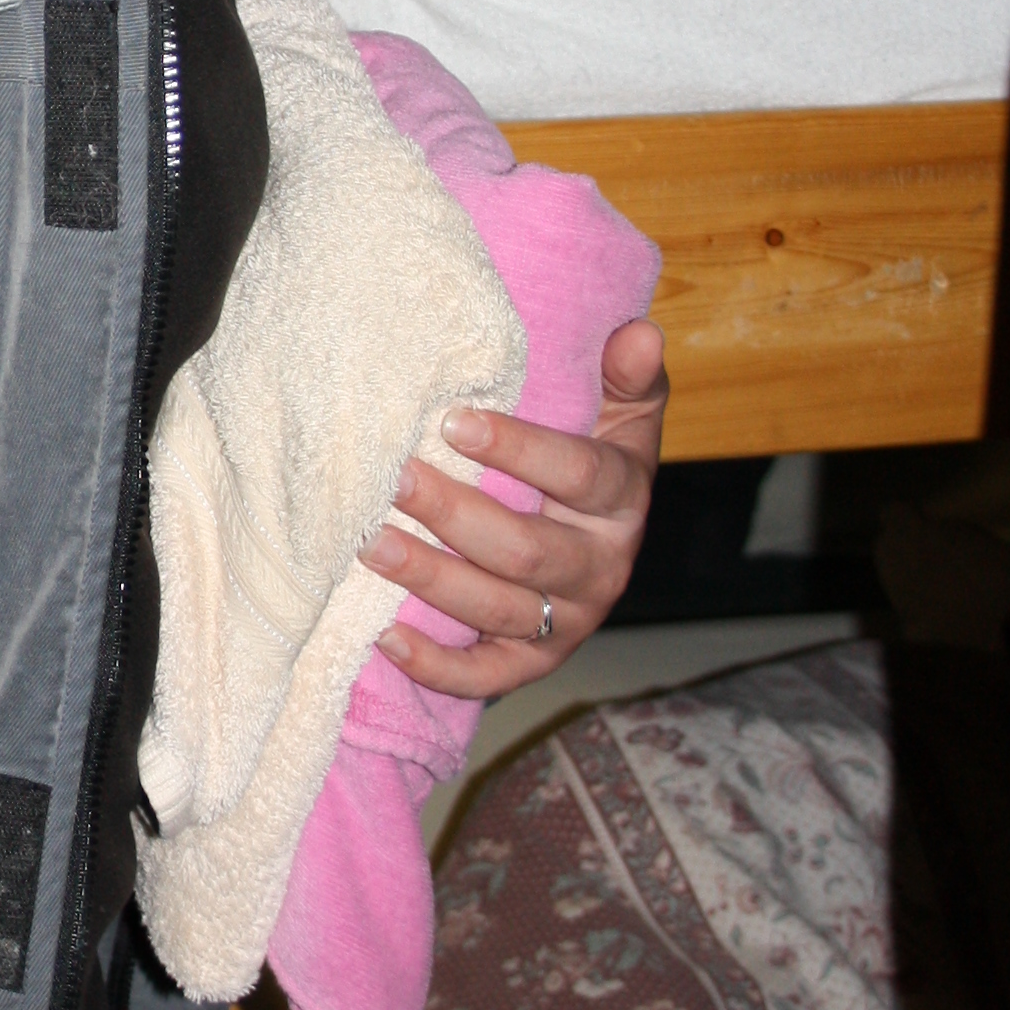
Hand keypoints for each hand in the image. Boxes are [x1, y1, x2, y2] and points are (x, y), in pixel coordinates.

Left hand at [359, 317, 667, 700]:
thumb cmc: (595, 461)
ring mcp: (568, 622)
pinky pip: (486, 677)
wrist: (596, 540)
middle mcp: (601, 568)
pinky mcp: (534, 662)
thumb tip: (640, 332)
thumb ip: (627, 377)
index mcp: (624, 500)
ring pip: (497, 609)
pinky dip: (436, 666)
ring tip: (369, 543)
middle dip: (456, 515)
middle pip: (528, 550)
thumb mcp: (623, 415)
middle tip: (393, 479)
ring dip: (430, 579)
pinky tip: (384, 637)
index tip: (453, 420)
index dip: (520, 450)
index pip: (579, 475)